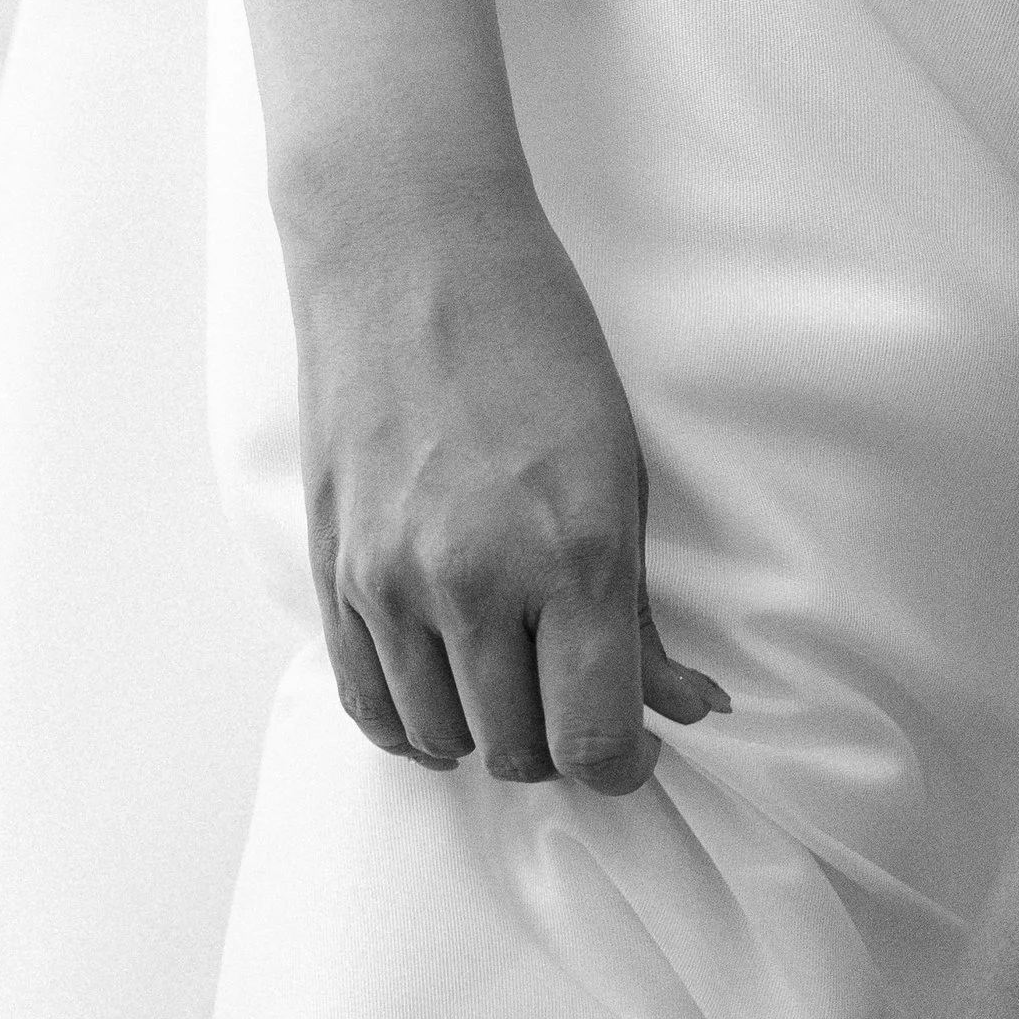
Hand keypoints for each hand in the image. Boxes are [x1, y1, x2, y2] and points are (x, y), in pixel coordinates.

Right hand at [286, 168, 726, 789]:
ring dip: (485, 736)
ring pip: (441, 738)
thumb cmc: (534, 344)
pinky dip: (412, 724)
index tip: (632, 745)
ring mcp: (390, 583)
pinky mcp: (333, 571)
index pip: (592, 739)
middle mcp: (474, 584)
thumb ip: (641, 608)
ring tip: (511, 692)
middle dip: (559, 746)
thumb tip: (684, 707)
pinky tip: (444, 700)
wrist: (408, 253)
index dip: (621, 765)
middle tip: (575, 704)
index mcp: (571, 556)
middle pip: (518, 751)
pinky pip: (369, 702)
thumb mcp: (619, 472)